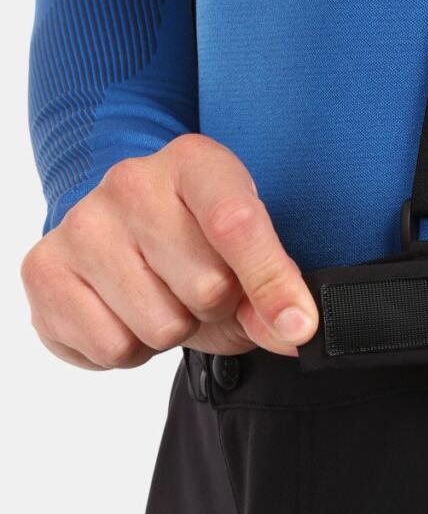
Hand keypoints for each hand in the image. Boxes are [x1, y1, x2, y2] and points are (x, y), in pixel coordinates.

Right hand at [21, 134, 318, 369]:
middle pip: (206, 287)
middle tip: (198, 290)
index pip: (236, 222)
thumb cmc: (196, 250)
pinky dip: (129, 349)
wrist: (119, 244)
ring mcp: (82, 224)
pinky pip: (113, 347)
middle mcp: (131, 181)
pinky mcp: (43, 269)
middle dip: (214, 308)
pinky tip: (125, 314)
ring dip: (171, 332)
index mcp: (195, 164)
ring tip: (161, 299)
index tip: (299, 325)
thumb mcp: (248, 266)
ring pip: (160, 325)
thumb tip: (295, 330)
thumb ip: (274, 297)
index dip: (272, 282)